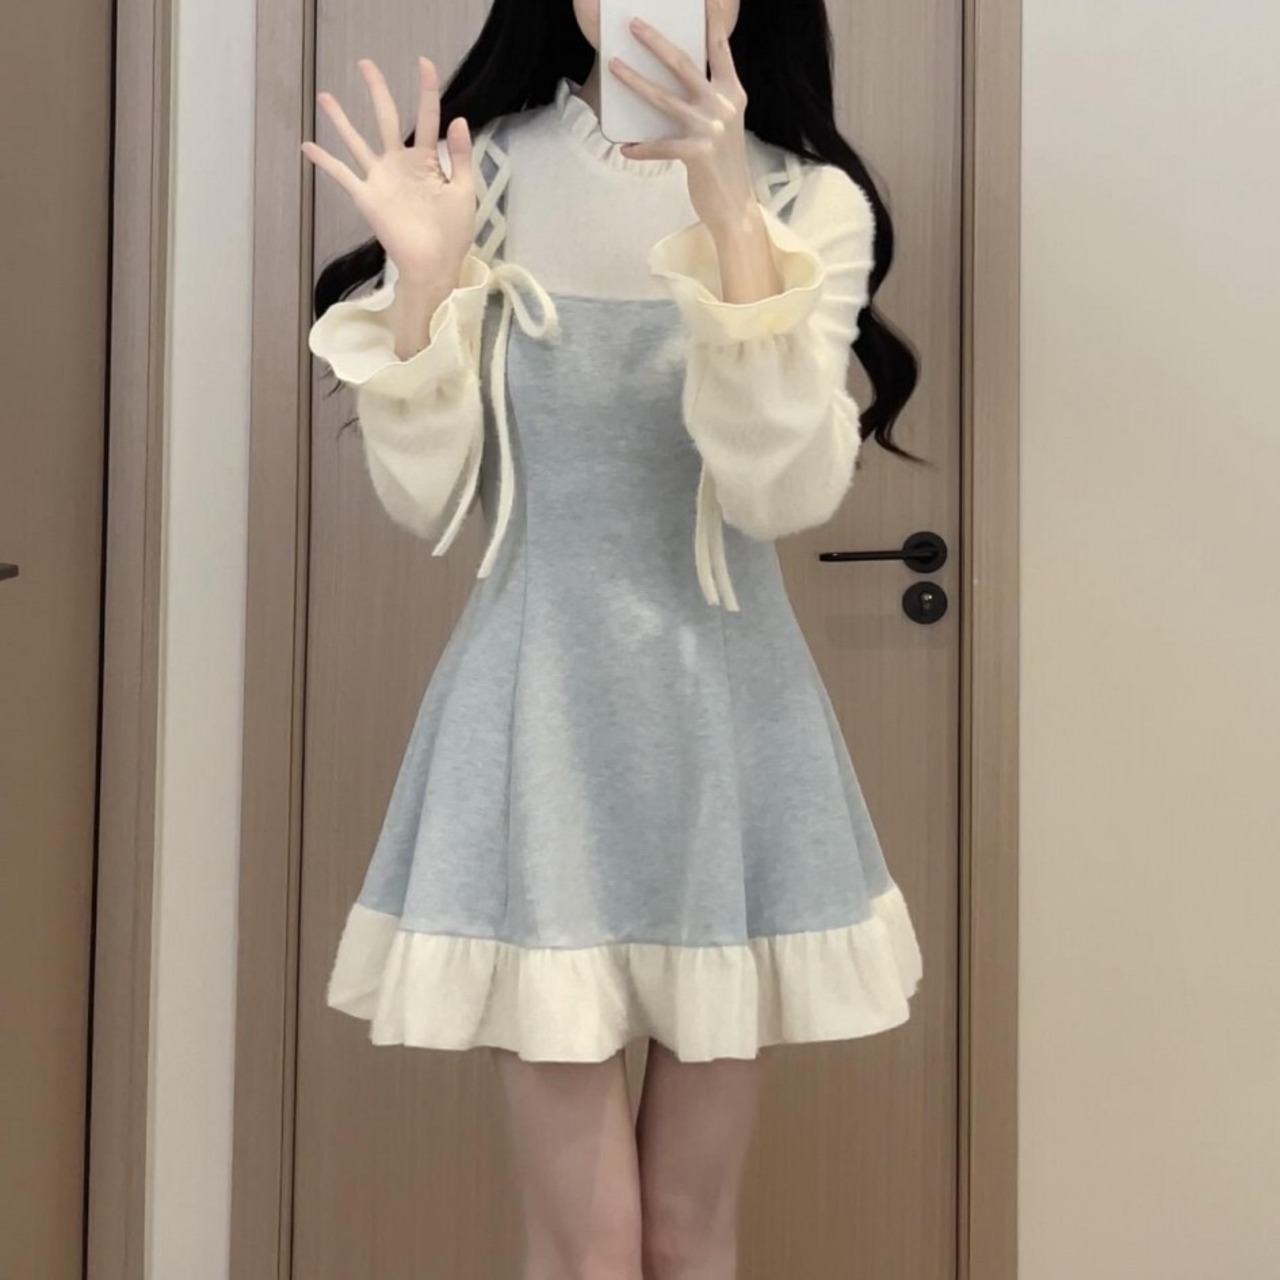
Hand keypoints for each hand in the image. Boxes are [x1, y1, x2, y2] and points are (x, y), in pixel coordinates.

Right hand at [301, 57, 474, 288]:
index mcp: (428, 161)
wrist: (435, 266)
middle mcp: (401, 164)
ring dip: (341, 120)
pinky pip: (342, 175)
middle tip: (365, 63)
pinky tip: (307, 146)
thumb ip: (462, 156)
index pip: (428, 118)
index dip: (427, 90)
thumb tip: (458, 118)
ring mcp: (381, 179)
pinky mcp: (368, 198)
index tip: (425, 63)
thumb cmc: (453, 233)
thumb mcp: (464, 191)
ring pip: (358, 141)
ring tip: (324, 96)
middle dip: (377, 90)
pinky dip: (325, 161)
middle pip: (387, 118)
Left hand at [609, 0, 754, 233]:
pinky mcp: (697, 155)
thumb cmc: (723, 162)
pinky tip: (625, 148)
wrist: (735, 205)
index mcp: (733, 92)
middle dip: (656, 41)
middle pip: (684, 64)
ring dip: (635, 82)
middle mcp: (723, 105)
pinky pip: (661, 146)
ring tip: (613, 67)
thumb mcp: (723, 123)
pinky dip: (641, 147)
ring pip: (665, 99)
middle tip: (633, 24)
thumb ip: (708, 97)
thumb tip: (674, 78)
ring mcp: (711, 129)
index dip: (711, 20)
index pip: (719, 48)